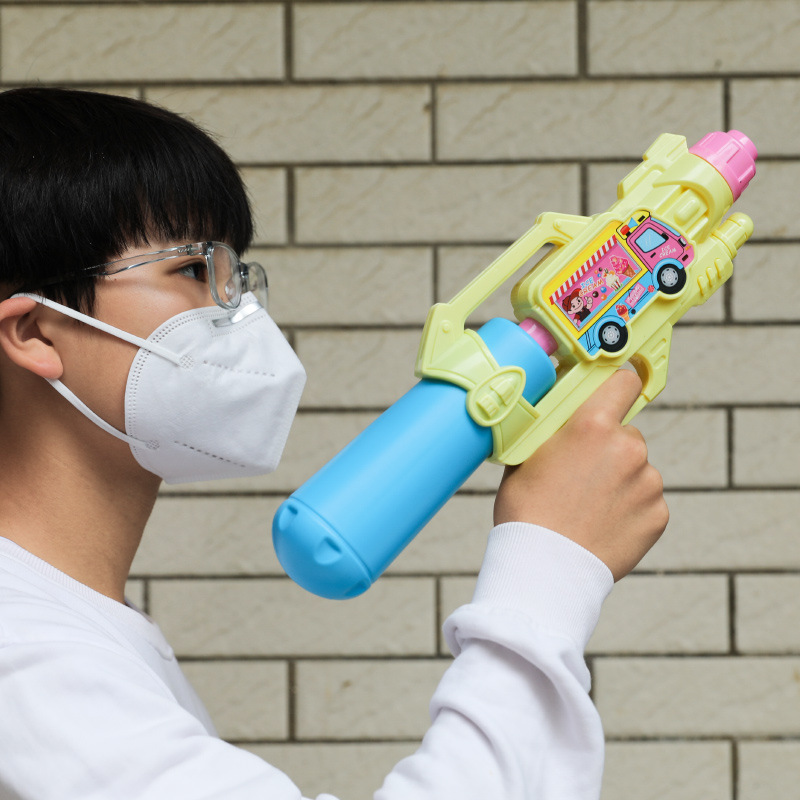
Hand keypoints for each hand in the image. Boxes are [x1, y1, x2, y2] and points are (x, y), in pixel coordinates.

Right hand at [493, 369, 667, 580]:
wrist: (545, 567)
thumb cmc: (527, 510)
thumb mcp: (527, 456)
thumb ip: (553, 430)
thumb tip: (560, 415)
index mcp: (593, 425)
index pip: (624, 382)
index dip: (619, 385)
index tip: (616, 390)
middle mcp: (629, 447)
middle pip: (626, 434)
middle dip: (608, 448)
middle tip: (581, 474)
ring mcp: (648, 482)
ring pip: (637, 469)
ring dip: (620, 480)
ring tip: (588, 506)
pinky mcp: (659, 514)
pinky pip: (645, 501)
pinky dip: (629, 509)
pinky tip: (602, 523)